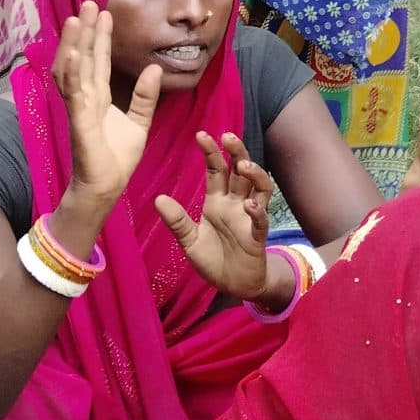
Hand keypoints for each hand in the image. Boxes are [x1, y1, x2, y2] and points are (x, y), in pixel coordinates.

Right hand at [52, 3, 161, 211]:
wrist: (106, 187)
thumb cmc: (117, 158)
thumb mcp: (139, 122)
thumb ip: (145, 96)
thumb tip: (155, 68)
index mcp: (98, 97)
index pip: (98, 60)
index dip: (100, 37)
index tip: (104, 13)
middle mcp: (85, 98)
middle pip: (83, 58)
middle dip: (85, 31)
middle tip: (89, 3)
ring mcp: (79, 108)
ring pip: (73, 69)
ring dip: (73, 44)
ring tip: (76, 19)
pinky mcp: (78, 121)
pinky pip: (73, 94)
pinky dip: (73, 73)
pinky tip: (74, 54)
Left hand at [154, 133, 275, 300]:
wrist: (234, 285)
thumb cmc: (214, 260)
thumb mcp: (189, 241)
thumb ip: (177, 221)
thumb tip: (158, 198)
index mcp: (217, 202)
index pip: (216, 170)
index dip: (211, 152)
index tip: (201, 134)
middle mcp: (235, 204)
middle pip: (240, 171)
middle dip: (236, 151)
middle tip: (228, 136)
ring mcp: (249, 218)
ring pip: (259, 188)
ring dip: (254, 174)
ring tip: (243, 165)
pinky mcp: (257, 236)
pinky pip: (261, 220)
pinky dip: (257, 211)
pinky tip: (249, 205)